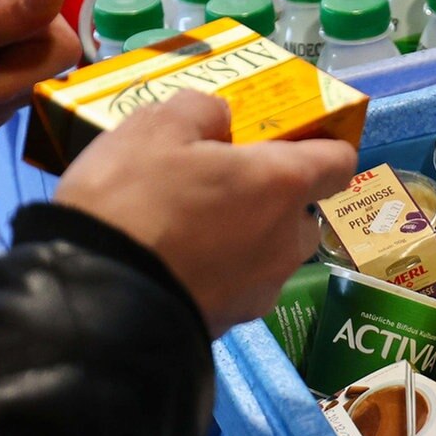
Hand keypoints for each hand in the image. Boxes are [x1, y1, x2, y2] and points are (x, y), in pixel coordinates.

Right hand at [52, 91, 357, 335]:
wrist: (97, 304)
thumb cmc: (133, 202)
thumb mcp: (154, 128)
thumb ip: (200, 111)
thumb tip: (220, 121)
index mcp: (283, 185)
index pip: (338, 161)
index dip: (319, 147)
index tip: (285, 141)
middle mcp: (288, 240)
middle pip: (300, 212)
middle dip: (270, 198)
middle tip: (217, 184)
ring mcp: (263, 289)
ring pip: (269, 252)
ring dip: (243, 237)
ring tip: (186, 227)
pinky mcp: (232, 324)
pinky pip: (236, 286)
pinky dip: (217, 272)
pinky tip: (173, 263)